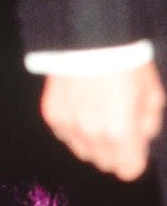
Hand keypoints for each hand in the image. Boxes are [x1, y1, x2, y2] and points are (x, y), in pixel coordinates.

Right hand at [40, 62, 165, 180]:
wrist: (90, 34)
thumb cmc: (126, 62)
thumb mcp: (153, 93)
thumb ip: (149, 122)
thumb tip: (140, 135)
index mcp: (120, 133)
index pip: (128, 171)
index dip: (134, 160)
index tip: (135, 147)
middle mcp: (92, 134)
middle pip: (105, 163)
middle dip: (114, 151)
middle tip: (117, 126)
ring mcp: (68, 124)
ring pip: (82, 151)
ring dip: (91, 141)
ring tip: (97, 116)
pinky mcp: (51, 112)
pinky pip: (63, 134)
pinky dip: (72, 128)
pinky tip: (80, 109)